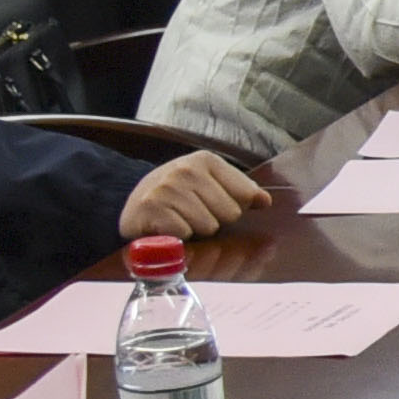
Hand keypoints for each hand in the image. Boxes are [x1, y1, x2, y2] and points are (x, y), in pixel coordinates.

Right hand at [121, 150, 260, 241]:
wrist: (133, 203)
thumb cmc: (180, 196)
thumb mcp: (211, 185)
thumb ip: (242, 192)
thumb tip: (265, 201)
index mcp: (206, 160)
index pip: (246, 195)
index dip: (235, 207)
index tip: (217, 205)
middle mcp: (186, 169)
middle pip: (230, 213)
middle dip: (215, 220)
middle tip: (194, 215)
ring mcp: (167, 187)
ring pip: (208, 226)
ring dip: (196, 231)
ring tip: (180, 220)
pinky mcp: (151, 208)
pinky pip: (185, 234)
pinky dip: (178, 238)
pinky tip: (167, 228)